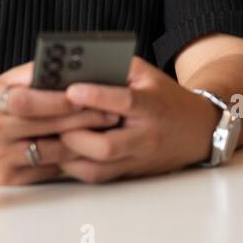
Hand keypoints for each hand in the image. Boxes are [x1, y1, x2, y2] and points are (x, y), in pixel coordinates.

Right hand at [0, 61, 120, 184]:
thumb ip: (27, 76)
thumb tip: (62, 66)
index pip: (25, 100)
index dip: (56, 99)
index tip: (82, 94)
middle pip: (45, 125)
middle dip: (82, 117)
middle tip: (109, 110)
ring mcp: (0, 158)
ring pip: (53, 149)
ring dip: (83, 138)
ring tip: (104, 126)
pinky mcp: (10, 178)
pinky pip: (49, 167)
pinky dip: (71, 156)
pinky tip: (88, 145)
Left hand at [56, 56, 221, 182]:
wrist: (197, 131)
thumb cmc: (165, 98)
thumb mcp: (147, 74)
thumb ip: (117, 68)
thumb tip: (78, 65)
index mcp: (151, 106)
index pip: (124, 102)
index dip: (97, 97)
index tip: (71, 90)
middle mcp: (145, 138)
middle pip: (107, 146)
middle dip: (74, 136)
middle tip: (49, 123)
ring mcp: (137, 160)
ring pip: (98, 169)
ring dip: (68, 157)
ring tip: (45, 141)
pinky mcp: (129, 174)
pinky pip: (96, 177)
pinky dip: (73, 168)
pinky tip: (56, 156)